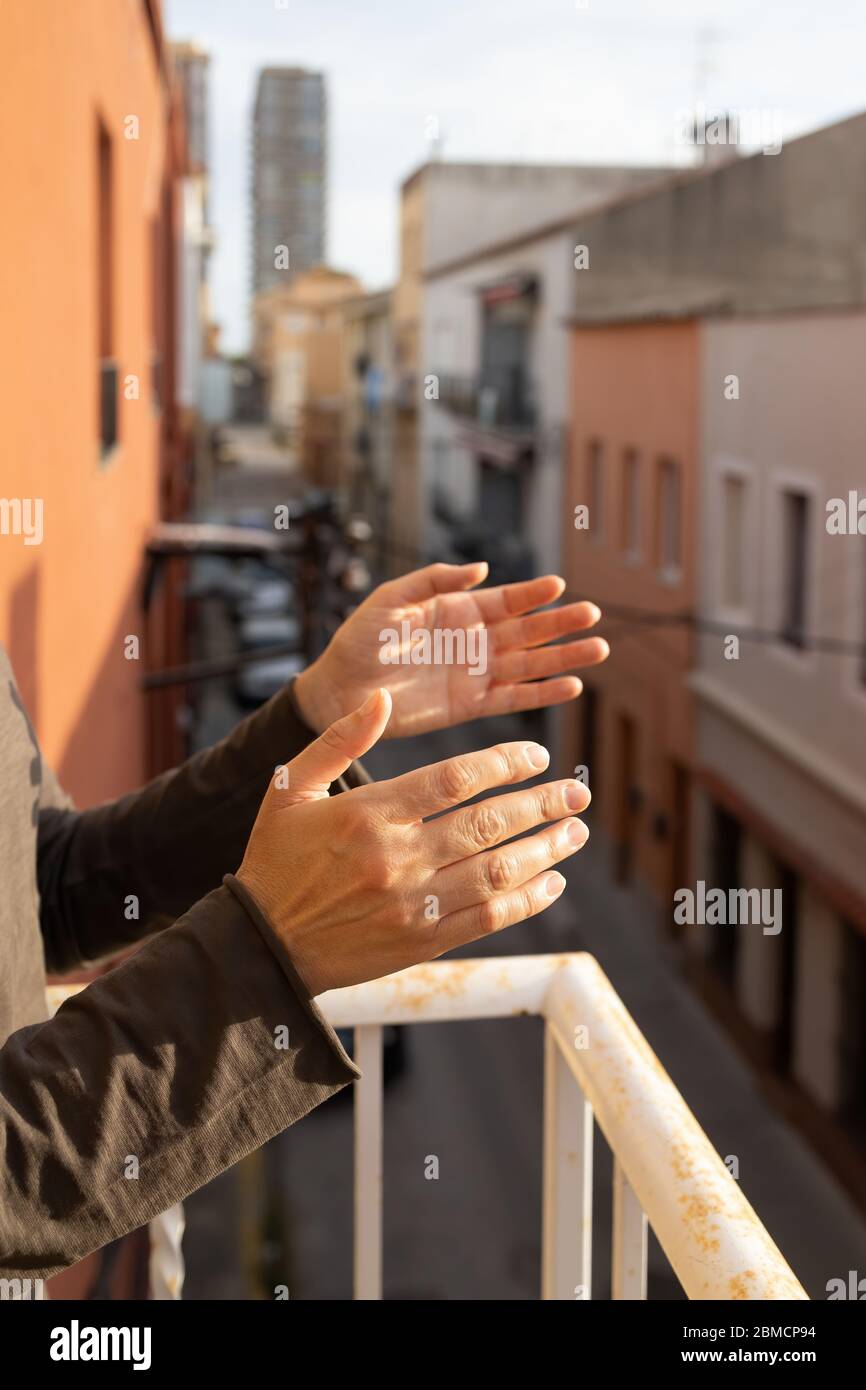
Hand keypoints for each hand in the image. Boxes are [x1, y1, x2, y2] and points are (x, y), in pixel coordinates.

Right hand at [236, 689, 589, 995]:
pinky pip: (488, 919)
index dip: (506, 762)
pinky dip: (526, 900)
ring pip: (497, 871)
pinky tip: (551, 882)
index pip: (454, 778)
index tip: (537, 754)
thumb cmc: (275, 859)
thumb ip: (339, 740)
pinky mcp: (421, 942)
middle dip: (543, 804)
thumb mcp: (290, 788)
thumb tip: (382, 698)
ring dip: (546, 849)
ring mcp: (412, 904)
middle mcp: (396, 858)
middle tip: (578, 791)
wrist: (260, 946)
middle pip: (488, 823)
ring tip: (576, 831)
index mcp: (368, 813)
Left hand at [292, 561, 608, 738]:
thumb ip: (433, 581)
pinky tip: (570, 686)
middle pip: (528, 630)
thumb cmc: (359, 641)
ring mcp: (476, 673)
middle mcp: (474, 640)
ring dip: (564, 657)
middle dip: (560, 623)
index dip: (532, 593)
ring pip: (530, 663)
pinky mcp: (471, 706)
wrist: (339, 692)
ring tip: (598, 649)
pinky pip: (513, 698)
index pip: (505, 599)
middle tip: (593, 614)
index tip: (558, 586)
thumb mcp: (390, 600)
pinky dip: (542, 694)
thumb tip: (482, 569)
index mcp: (457, 609)